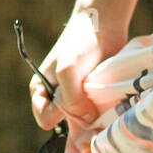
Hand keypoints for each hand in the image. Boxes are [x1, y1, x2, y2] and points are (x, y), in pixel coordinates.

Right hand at [30, 9, 129, 127]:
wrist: (103, 27)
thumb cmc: (79, 44)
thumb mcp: (68, 71)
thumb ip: (71, 101)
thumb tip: (87, 122)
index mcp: (41, 92)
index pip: (45, 120)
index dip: (60, 116)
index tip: (76, 105)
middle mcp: (57, 99)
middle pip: (66, 125)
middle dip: (79, 122)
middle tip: (94, 108)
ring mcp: (77, 101)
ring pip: (84, 124)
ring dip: (94, 119)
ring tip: (104, 104)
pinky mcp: (93, 100)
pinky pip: (97, 116)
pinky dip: (104, 114)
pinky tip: (111, 105)